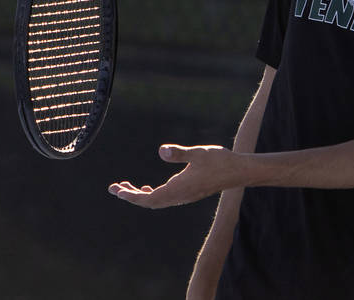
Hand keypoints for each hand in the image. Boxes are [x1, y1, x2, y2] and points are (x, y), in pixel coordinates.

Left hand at [108, 144, 244, 208]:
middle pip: (149, 202)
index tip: (117, 190)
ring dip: (140, 195)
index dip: (131, 196)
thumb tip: (161, 151)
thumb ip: (179, 153)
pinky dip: (152, 194)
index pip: (149, 198)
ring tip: (125, 187)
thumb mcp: (198, 153)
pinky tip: (148, 187)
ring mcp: (184, 196)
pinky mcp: (188, 193)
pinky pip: (165, 198)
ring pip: (156, 201)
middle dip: (131, 195)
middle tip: (114, 188)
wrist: (238, 172)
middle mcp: (179, 196)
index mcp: (178, 189)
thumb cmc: (219, 161)